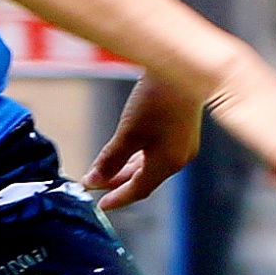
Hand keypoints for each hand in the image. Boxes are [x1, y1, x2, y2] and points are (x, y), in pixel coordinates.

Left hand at [85, 72, 208, 211]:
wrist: (182, 69)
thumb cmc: (156, 101)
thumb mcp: (128, 132)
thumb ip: (110, 160)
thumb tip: (93, 181)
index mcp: (167, 164)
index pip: (138, 190)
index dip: (117, 199)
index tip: (99, 206)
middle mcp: (179, 158)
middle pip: (144, 178)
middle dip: (119, 183)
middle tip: (96, 186)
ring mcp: (182, 144)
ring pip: (150, 165)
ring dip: (127, 170)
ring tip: (105, 171)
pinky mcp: (182, 130)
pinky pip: (157, 153)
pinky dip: (139, 157)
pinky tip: (127, 153)